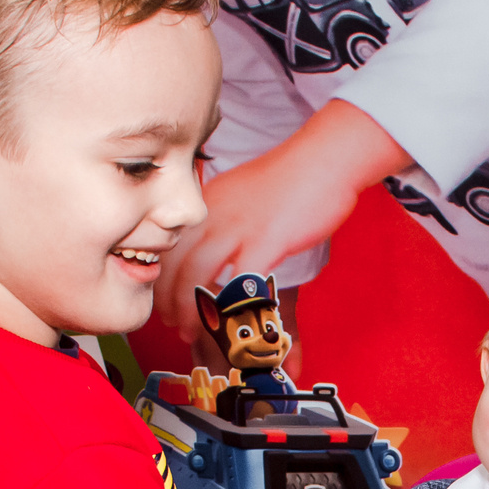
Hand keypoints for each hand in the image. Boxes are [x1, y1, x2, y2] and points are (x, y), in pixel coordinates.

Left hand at [159, 101, 411, 339]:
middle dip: (170, 300)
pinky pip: (241, 283)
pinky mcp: (268, 240)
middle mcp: (215, 214)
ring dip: (192, 310)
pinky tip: (233, 323)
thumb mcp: (244, 193)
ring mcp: (240, 227)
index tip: (166, 301)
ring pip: (198, 276)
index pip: (170, 245)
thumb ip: (227, 218)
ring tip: (193, 331)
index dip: (162, 279)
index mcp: (208, 203)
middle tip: (174, 323)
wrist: (325, 158)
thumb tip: (221, 249)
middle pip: (176, 263)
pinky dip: (233, 308)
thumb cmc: (293, 178)